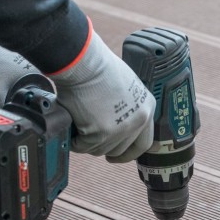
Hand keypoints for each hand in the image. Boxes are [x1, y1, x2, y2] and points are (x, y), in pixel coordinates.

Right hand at [51, 27, 155, 161]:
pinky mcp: (100, 133)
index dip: (130, 152)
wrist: (85, 63)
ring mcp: (120, 129)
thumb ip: (129, 107)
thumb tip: (119, 121)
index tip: (119, 155)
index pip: (144, 143)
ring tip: (79, 133)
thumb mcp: (127, 88)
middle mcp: (138, 121)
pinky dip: (75, 142)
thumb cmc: (100, 68)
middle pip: (121, 149)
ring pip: (101, 150)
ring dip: (88, 144)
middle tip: (93, 145)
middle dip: (106, 149)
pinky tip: (72, 133)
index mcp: (147, 109)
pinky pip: (84, 146)